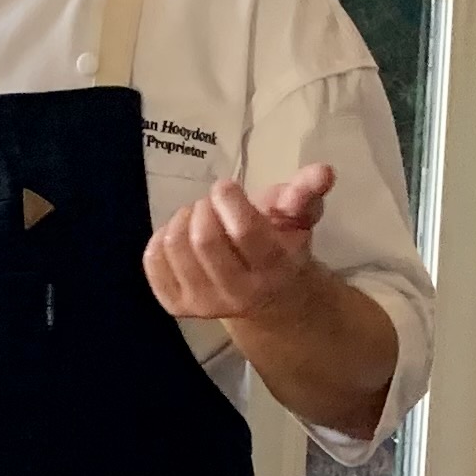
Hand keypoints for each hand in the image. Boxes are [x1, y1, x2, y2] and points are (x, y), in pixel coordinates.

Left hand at [144, 163, 337, 325]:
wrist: (268, 298)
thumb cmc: (281, 247)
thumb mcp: (299, 218)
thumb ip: (306, 193)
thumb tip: (323, 170)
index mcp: (272, 269)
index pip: (244, 231)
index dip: (229, 199)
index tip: (226, 187)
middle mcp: (237, 293)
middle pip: (204, 239)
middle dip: (205, 207)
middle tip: (213, 203)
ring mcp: (203, 304)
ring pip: (174, 247)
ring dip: (183, 219)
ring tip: (199, 218)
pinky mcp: (176, 305)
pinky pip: (152, 262)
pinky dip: (161, 238)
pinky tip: (181, 235)